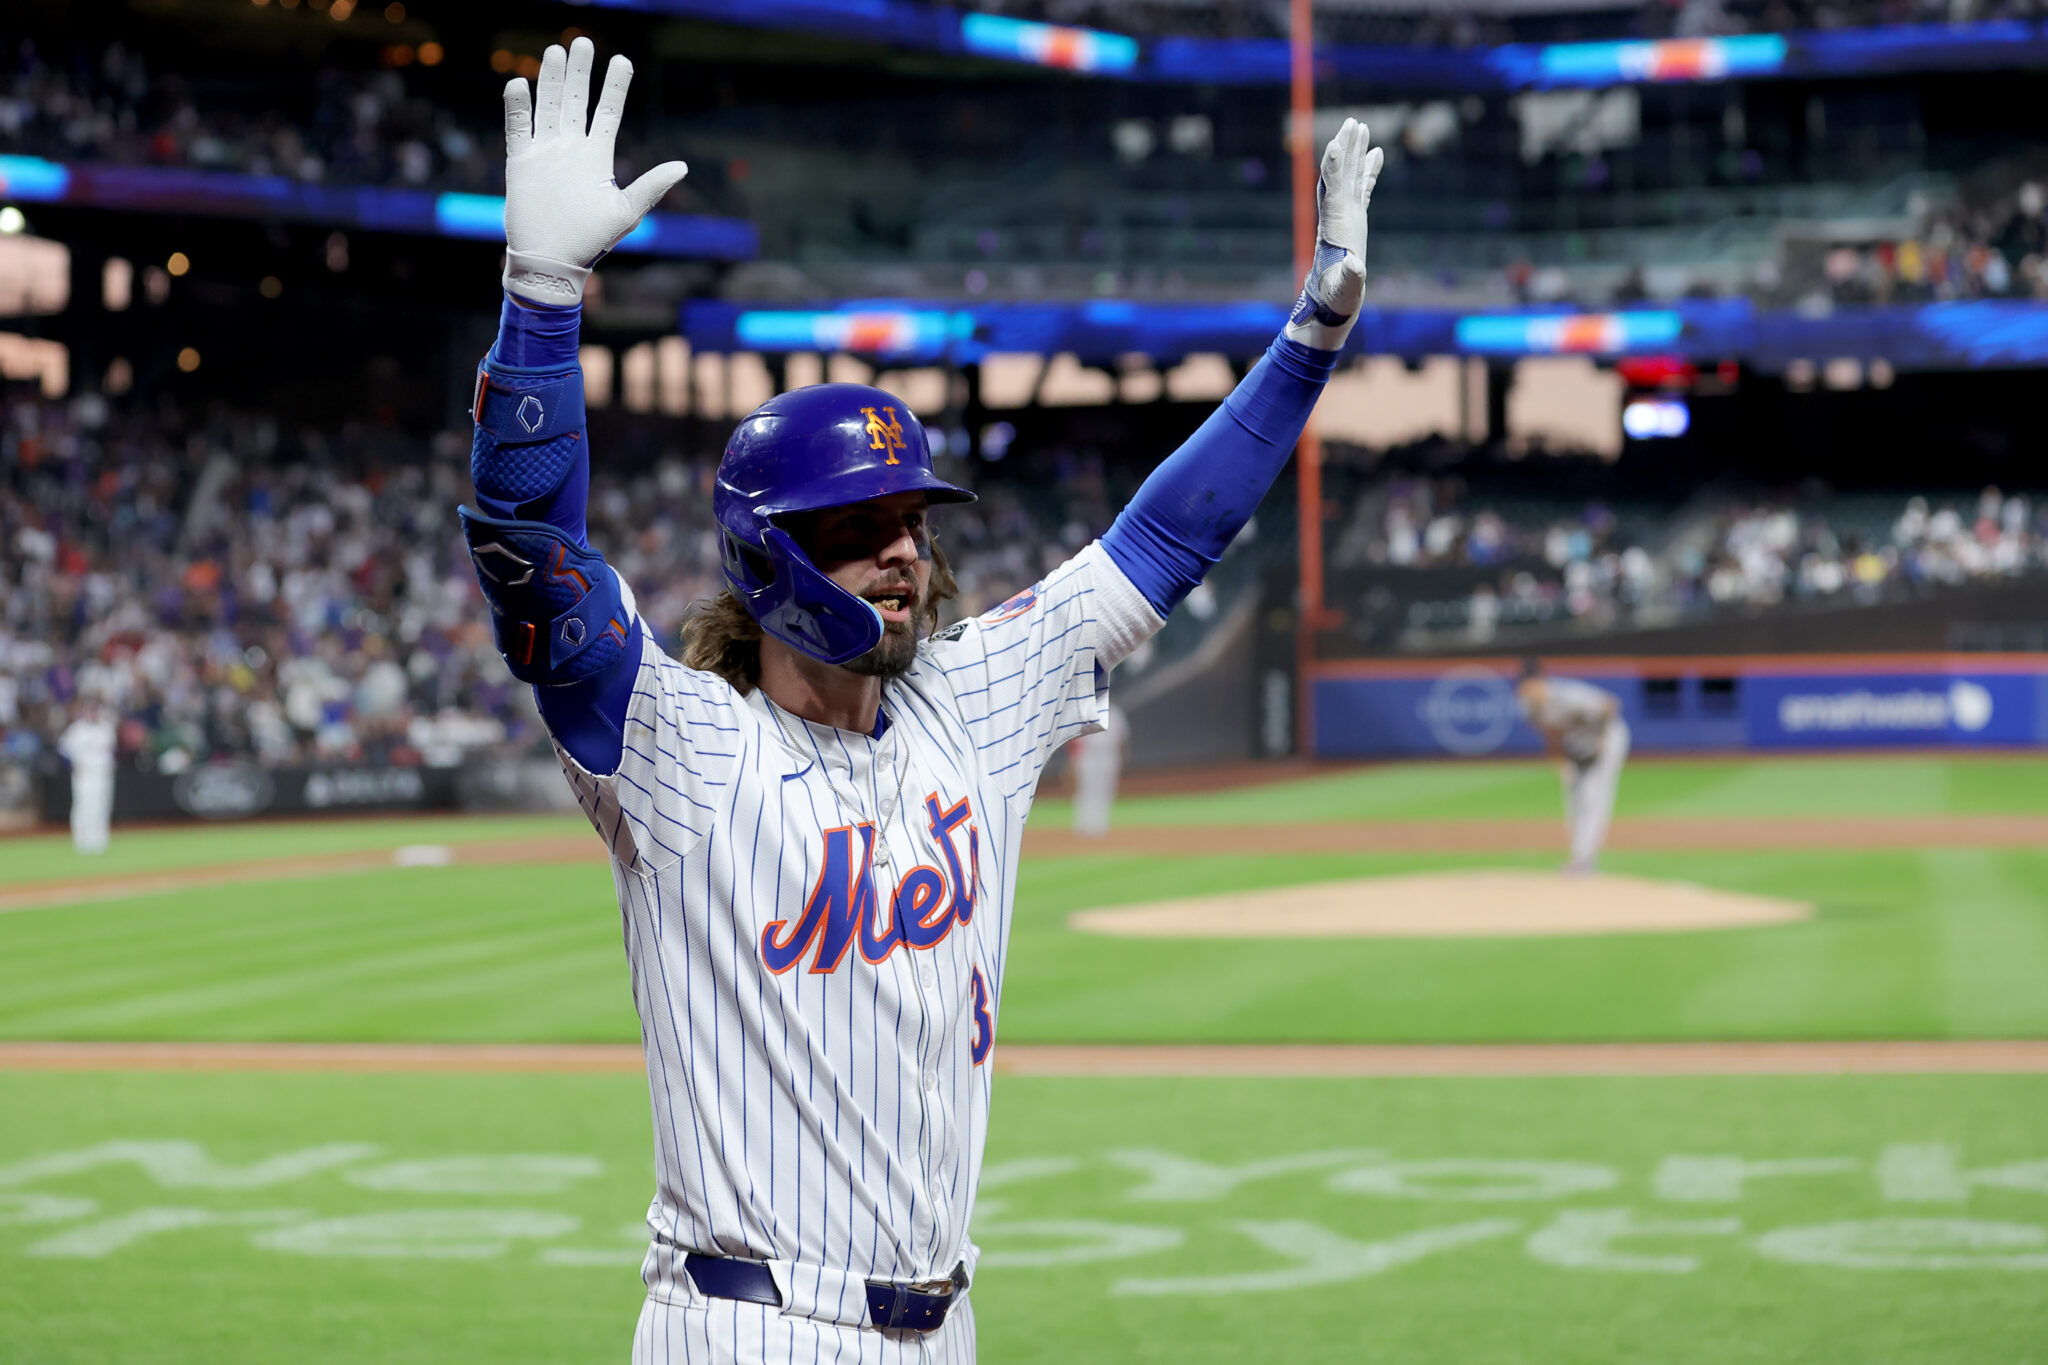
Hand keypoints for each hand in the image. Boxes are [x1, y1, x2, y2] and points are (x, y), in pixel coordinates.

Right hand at [501, 37, 688, 303]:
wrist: (552, 261)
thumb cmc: (591, 241)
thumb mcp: (626, 213)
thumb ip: (651, 187)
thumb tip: (683, 166)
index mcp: (597, 156)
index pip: (607, 112)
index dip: (615, 86)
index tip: (622, 59)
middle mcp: (570, 148)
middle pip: (575, 100)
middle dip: (580, 72)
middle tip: (582, 42)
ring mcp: (544, 153)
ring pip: (547, 106)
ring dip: (551, 80)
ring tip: (555, 52)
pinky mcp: (520, 163)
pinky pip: (517, 128)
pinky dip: (517, 107)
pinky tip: (519, 84)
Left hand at [1284, 118, 1383, 350]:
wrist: (1329, 304)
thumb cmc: (1336, 298)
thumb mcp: (1345, 289)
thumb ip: (1350, 277)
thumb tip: (1355, 266)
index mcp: (1333, 225)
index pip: (1332, 189)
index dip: (1334, 167)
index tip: (1335, 143)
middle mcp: (1336, 215)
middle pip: (1339, 174)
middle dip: (1346, 148)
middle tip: (1353, 122)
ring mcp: (1345, 215)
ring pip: (1351, 176)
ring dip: (1356, 152)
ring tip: (1362, 127)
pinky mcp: (1354, 221)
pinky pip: (1363, 189)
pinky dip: (1369, 171)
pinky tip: (1377, 154)